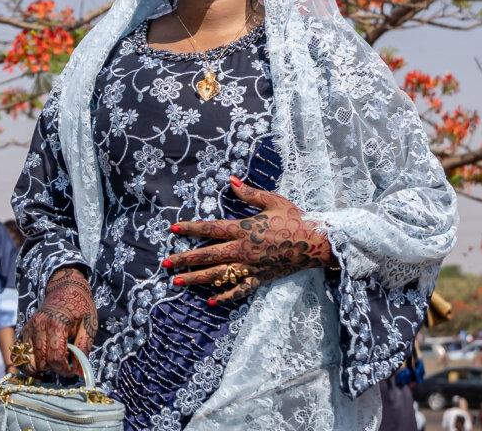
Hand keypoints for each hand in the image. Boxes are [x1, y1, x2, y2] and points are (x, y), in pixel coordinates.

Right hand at [20, 267, 96, 376]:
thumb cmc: (80, 305)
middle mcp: (39, 327)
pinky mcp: (25, 330)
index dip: (64, 369)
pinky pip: (22, 353)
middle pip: (41, 362)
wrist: (65, 287)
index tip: (71, 370)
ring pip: (29, 360)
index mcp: (57, 324)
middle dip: (54, 368)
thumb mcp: (90, 323)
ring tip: (53, 360)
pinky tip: (43, 357)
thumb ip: (84, 347)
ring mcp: (30, 328)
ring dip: (41, 366)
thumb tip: (79, 370)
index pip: (55, 357)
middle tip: (64, 363)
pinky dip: (31, 360)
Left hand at [163, 176, 333, 303]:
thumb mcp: (272, 200)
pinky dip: (225, 296)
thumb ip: (249, 193)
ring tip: (178, 282)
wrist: (315, 242)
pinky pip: (240, 289)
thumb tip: (231, 181)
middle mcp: (243, 249)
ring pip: (218, 274)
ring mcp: (250, 266)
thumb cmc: (294, 218)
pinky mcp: (260, 278)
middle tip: (166, 263)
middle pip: (208, 255)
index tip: (174, 229)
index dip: (191, 228)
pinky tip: (211, 300)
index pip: (211, 229)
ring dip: (197, 279)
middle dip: (185, 259)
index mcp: (243, 229)